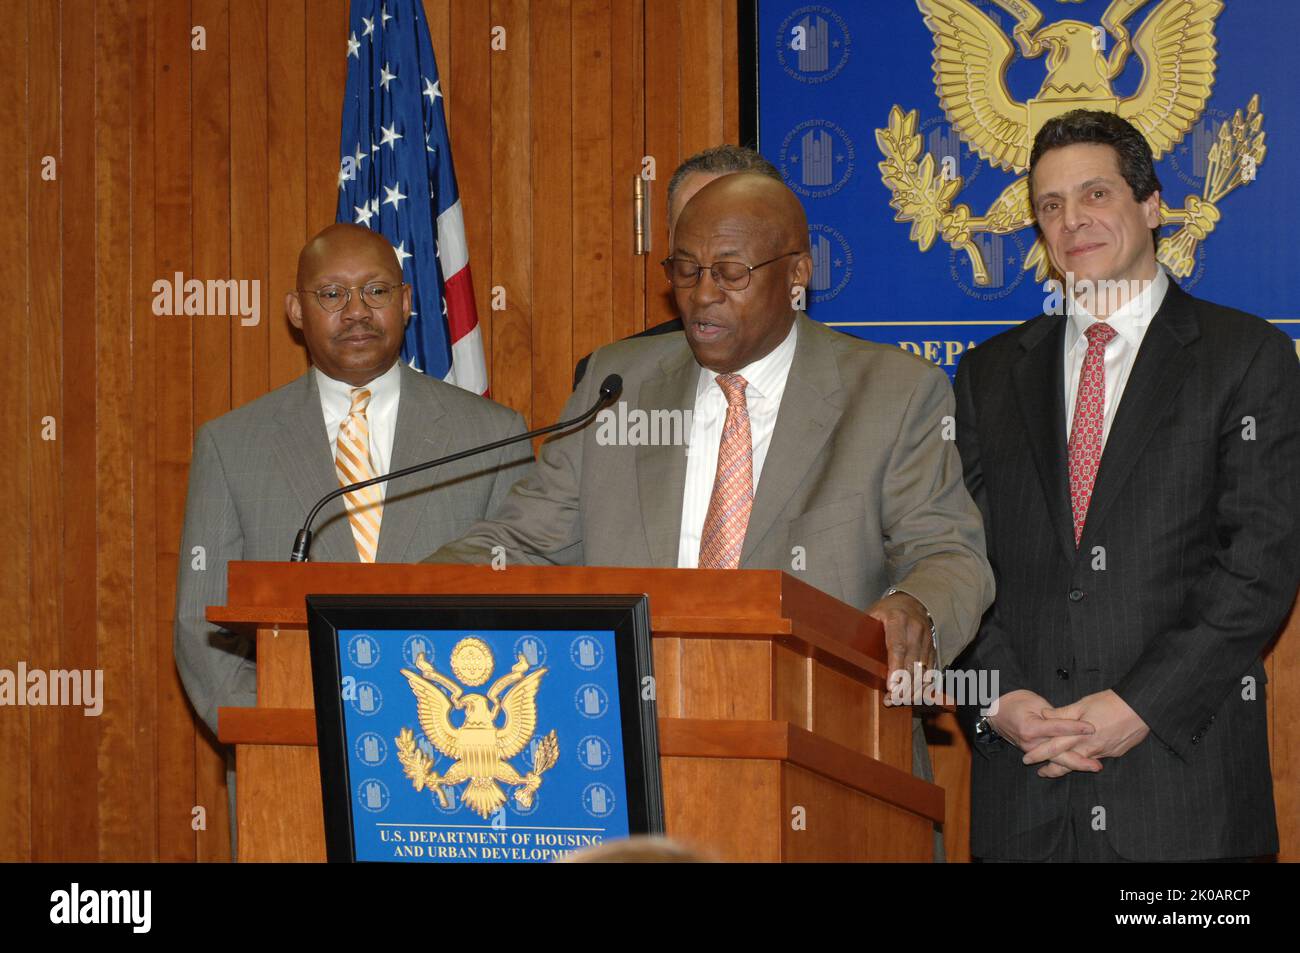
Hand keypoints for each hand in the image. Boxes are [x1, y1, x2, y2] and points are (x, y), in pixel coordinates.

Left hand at [868, 591, 933, 706]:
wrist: (913, 602)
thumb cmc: (887, 611)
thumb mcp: (872, 615)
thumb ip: (863, 632)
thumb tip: (845, 651)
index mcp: (898, 619)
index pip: (898, 647)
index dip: (895, 668)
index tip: (891, 686)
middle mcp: (915, 630)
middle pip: (912, 662)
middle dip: (904, 684)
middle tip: (893, 700)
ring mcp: (927, 640)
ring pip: (923, 669)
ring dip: (913, 688)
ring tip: (900, 700)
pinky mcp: (932, 649)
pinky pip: (930, 670)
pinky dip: (923, 685)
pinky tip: (913, 695)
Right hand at [986, 689, 1100, 775]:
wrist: (995, 713)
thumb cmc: (1015, 702)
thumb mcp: (1034, 702)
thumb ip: (1053, 713)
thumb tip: (1070, 720)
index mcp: (1031, 728)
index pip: (1058, 728)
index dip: (1076, 728)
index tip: (1092, 728)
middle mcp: (1032, 743)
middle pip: (1059, 753)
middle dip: (1080, 759)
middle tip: (1098, 765)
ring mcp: (1031, 750)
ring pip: (1057, 760)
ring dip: (1076, 764)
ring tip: (1094, 767)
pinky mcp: (1033, 752)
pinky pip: (1051, 759)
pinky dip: (1066, 763)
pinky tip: (1080, 765)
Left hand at [1023, 690, 1148, 777]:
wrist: (1140, 708)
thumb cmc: (1110, 703)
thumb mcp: (1083, 704)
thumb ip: (1062, 713)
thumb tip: (1044, 715)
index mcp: (1079, 735)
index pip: (1054, 748)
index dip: (1040, 754)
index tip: (1027, 759)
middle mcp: (1090, 748)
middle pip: (1067, 763)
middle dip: (1052, 770)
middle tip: (1040, 773)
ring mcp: (1104, 752)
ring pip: (1081, 763)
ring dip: (1069, 766)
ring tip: (1057, 769)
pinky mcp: (1115, 752)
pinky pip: (1096, 758)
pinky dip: (1086, 760)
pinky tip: (1082, 758)